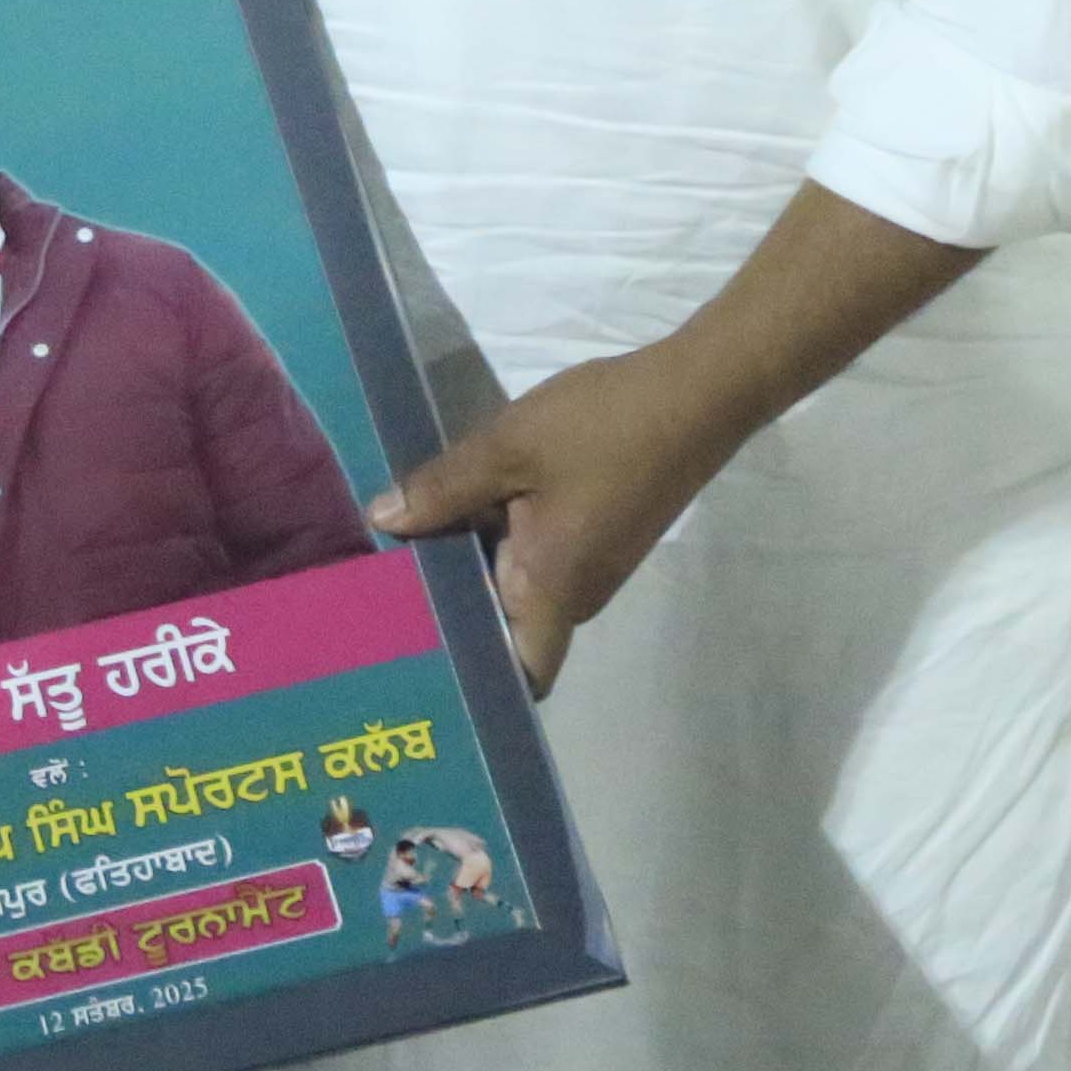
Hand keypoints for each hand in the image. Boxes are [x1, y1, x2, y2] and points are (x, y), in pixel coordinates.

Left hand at [366, 337, 765, 696]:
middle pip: (505, 626)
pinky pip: (534, 554)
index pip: (521, 675)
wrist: (696, 393)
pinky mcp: (596, 535)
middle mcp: (574, 595)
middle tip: (374, 591)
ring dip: (468, 565)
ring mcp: (589, 565)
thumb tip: (382, 521)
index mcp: (552, 590)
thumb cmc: (602, 428)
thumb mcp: (507, 449)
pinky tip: (450, 507)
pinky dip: (495, 538)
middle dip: (448, 610)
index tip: (411, 656)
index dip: (473, 676)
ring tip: (394, 548)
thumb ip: (442, 489)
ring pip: (516, 584)